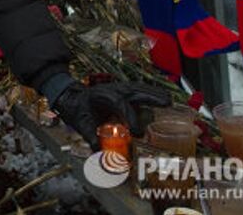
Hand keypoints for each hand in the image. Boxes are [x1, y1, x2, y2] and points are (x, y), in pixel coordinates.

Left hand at [52, 82, 170, 149]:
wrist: (73, 98)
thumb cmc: (78, 110)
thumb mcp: (80, 123)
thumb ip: (90, 137)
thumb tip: (100, 154)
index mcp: (101, 96)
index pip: (119, 103)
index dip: (131, 117)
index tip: (138, 132)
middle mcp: (112, 89)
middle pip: (134, 90)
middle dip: (150, 97)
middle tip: (166, 103)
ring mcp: (119, 88)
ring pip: (139, 88)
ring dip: (154, 93)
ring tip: (169, 100)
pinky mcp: (124, 90)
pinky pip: (140, 89)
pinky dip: (152, 93)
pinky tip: (163, 97)